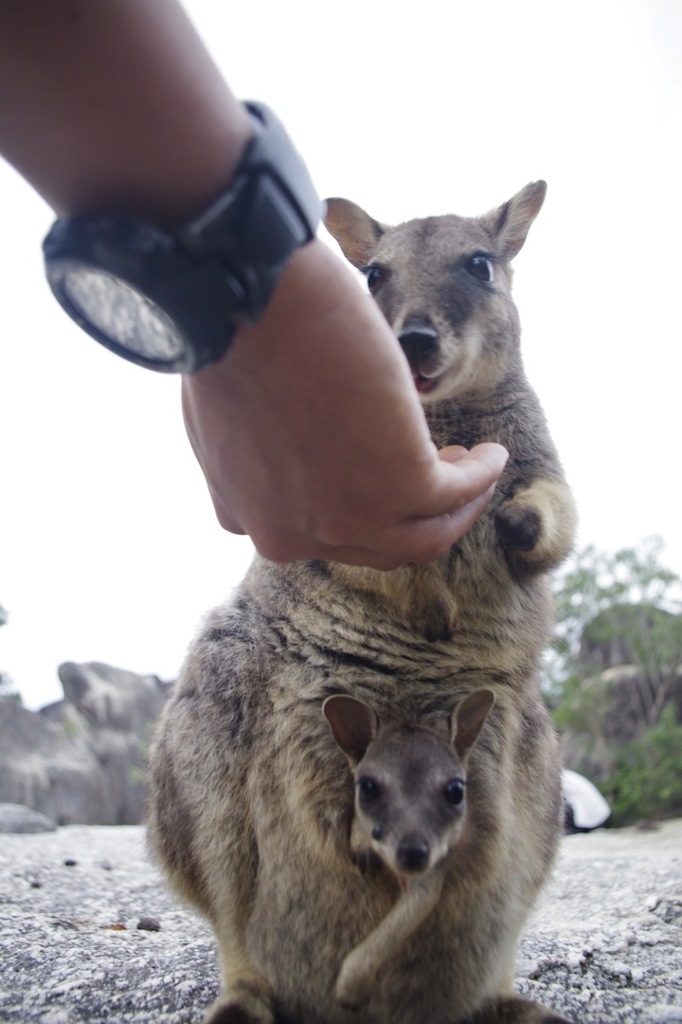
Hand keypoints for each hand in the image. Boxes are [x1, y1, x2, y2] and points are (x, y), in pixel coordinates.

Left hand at [182, 239, 507, 567]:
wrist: (250, 306)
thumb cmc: (232, 340)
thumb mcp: (219, 426)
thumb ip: (251, 465)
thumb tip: (285, 464)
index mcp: (253, 521)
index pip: (325, 533)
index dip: (368, 506)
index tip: (390, 470)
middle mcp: (297, 536)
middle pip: (381, 544)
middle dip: (419, 513)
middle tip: (443, 471)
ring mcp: (348, 519)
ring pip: (426, 534)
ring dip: (460, 505)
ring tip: (477, 468)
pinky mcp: (398, 488)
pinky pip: (456, 493)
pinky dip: (480, 475)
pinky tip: (491, 454)